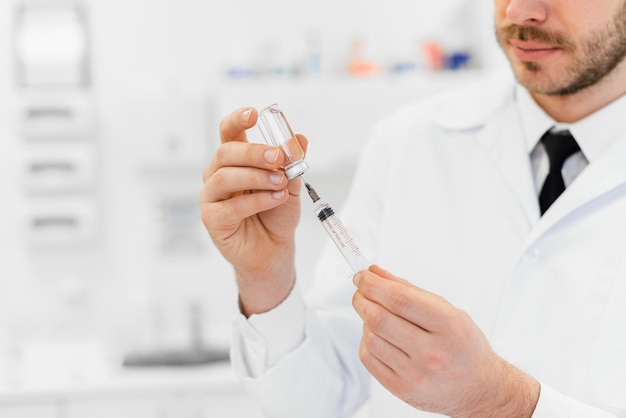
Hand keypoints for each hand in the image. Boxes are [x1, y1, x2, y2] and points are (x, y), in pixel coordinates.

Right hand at [200, 107, 307, 315]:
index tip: (254, 114)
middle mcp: (218, 174)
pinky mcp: (212, 219)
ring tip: (280, 183)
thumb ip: (292, 162)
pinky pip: (231, 206)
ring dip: (257, 177)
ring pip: (226, 177)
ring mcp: (212, 197)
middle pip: (227, 152)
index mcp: (234, 160)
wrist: (274, 249)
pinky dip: (257, 200)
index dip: (238, 120)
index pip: (229, 132)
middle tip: (278, 157)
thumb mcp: (291, 184)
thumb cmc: (276, 215)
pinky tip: (275, 199)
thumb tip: (299, 138)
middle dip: (254, 152)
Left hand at [352, 265, 539, 416]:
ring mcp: (416, 375)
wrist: (478, 388)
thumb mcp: (447, 310)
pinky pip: (369, 359)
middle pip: (379, 318)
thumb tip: (375, 273)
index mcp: (448, 326)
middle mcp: (432, 353)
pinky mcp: (402, 390)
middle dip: (362, 299)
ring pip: (371, 338)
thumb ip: (408, 290)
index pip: (398, 299)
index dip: (373, 284)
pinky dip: (367, 342)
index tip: (362, 276)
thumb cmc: (463, 345)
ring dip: (365, 320)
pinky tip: (377, 336)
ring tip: (376, 316)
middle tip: (361, 291)